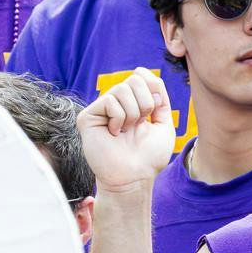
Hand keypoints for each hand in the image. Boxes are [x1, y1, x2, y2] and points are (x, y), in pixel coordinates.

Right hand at [76, 68, 176, 189]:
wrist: (134, 177)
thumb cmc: (148, 157)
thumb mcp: (164, 125)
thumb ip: (160, 100)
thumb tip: (148, 75)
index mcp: (133, 104)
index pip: (142, 77)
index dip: (153, 87)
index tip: (154, 110)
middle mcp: (115, 104)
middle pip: (135, 79)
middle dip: (146, 103)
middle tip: (140, 124)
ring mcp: (101, 109)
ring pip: (122, 88)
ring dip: (133, 113)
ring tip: (127, 131)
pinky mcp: (87, 116)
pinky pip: (109, 101)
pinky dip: (119, 118)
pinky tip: (114, 133)